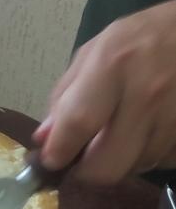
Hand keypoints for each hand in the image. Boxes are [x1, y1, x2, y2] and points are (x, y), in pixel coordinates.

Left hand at [35, 0, 175, 182]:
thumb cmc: (145, 37)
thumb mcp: (97, 50)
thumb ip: (65, 94)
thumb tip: (46, 140)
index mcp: (114, 64)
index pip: (78, 124)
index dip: (58, 151)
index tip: (51, 161)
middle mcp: (146, 94)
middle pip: (106, 166)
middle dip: (87, 171)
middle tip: (83, 159)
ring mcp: (174, 118)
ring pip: (134, 169)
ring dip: (121, 160)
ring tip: (123, 133)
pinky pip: (160, 162)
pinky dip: (148, 155)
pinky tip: (148, 131)